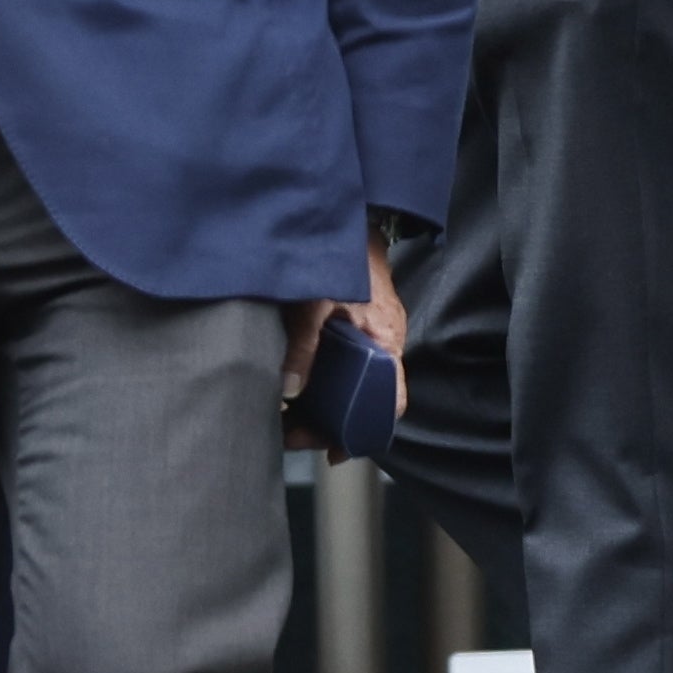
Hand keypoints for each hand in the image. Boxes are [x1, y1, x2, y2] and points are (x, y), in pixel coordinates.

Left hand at [281, 224, 410, 446]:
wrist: (342, 221)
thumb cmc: (339, 257)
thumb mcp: (317, 300)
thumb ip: (303, 342)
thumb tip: (289, 388)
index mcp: (387, 342)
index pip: (391, 403)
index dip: (366, 433)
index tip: (335, 452)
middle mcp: (382, 345)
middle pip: (362, 402)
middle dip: (328, 424)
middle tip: (291, 435)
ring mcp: (367, 338)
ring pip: (347, 386)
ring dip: (318, 405)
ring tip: (282, 418)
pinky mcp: (349, 329)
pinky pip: (338, 367)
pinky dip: (316, 382)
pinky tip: (288, 389)